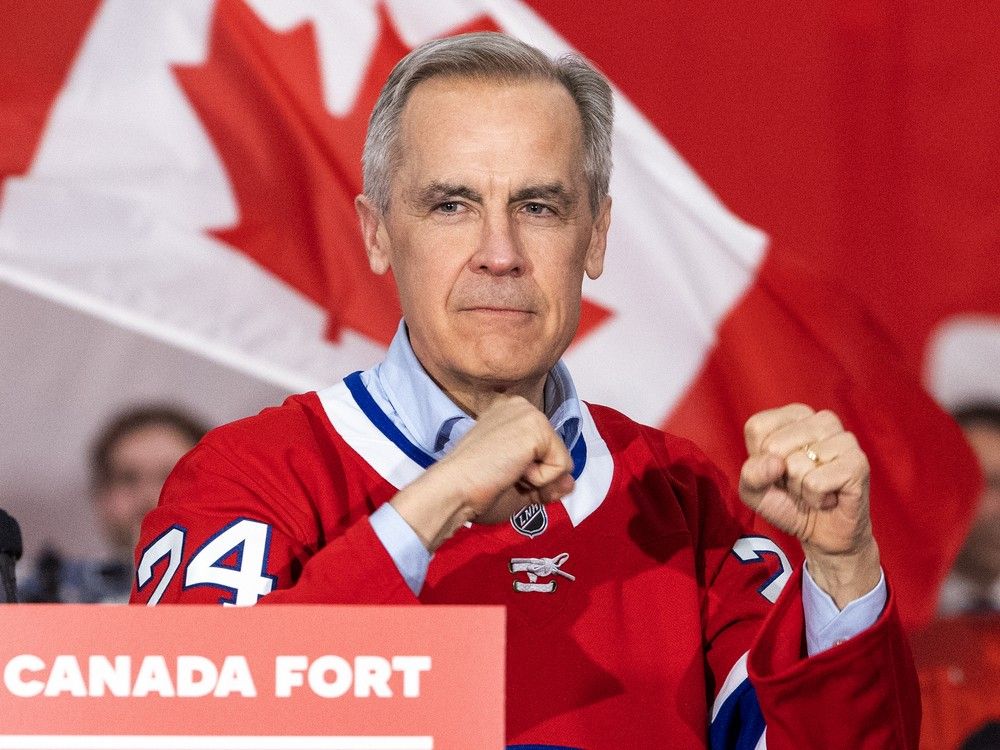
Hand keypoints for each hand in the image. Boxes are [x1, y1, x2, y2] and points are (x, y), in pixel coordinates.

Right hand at [391, 396, 573, 550]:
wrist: (453, 490)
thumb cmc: (474, 490)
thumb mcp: (519, 486)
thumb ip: (547, 481)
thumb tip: (570, 481)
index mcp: (508, 413)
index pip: (543, 447)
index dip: (531, 472)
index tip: (498, 473)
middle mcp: (519, 405)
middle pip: (554, 452)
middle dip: (538, 477)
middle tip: (503, 476)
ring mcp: (529, 413)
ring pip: (561, 460)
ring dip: (538, 480)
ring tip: (506, 473)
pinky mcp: (536, 426)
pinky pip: (561, 467)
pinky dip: (541, 480)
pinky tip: (512, 471)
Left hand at [740, 404, 879, 607]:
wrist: (823, 533)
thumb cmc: (788, 502)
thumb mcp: (754, 489)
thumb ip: (751, 473)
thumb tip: (776, 462)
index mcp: (794, 415)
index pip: (757, 427)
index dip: (759, 458)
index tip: (777, 469)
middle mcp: (822, 420)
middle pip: (774, 446)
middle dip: (781, 476)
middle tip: (799, 482)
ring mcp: (844, 439)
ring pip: (796, 465)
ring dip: (799, 488)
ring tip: (814, 488)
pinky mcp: (858, 463)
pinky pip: (816, 483)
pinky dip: (815, 499)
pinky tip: (828, 497)